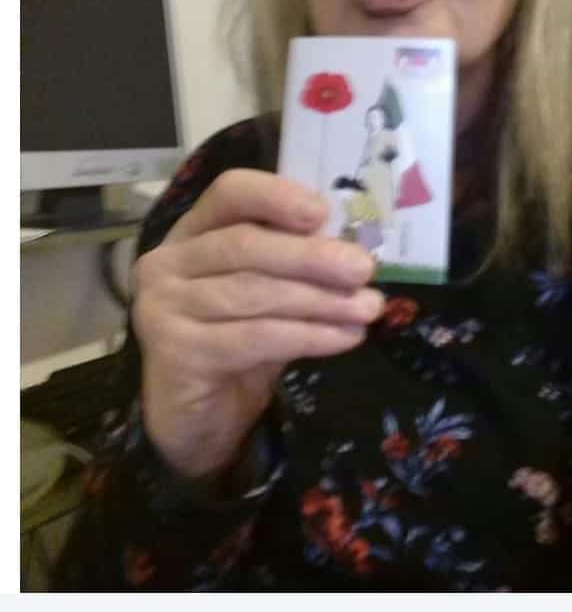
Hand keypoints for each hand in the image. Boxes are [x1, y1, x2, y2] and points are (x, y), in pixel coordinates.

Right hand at [132, 170, 380, 480]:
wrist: (198, 418)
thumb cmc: (238, 342)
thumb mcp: (269, 293)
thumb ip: (295, 266)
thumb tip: (356, 250)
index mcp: (192, 232)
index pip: (229, 193)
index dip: (276, 195)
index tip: (323, 213)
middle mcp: (167, 262)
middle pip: (245, 244)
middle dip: (312, 256)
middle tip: (364, 269)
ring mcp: (162, 306)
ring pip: (254, 293)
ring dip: (320, 300)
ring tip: (367, 308)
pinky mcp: (175, 351)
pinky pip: (255, 337)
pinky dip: (308, 336)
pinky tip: (344, 338)